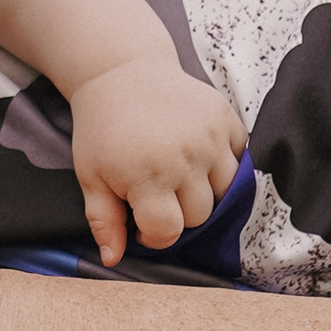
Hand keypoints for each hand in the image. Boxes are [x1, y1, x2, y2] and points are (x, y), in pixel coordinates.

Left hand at [65, 60, 246, 265]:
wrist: (122, 71)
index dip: (153, 236)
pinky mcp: (227, 119)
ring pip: (226, 192)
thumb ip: (104, 221)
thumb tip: (113, 259)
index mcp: (148, 176)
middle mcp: (185, 157)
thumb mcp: (91, 176)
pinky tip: (197, 154)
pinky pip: (240, 160)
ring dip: (205, 192)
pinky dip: (224, 164)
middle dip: (178, 212)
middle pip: (200, 215)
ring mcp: (211, 137)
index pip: (168, 231)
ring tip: (179, 176)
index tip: (142, 222)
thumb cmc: (102, 128)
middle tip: (157, 192)